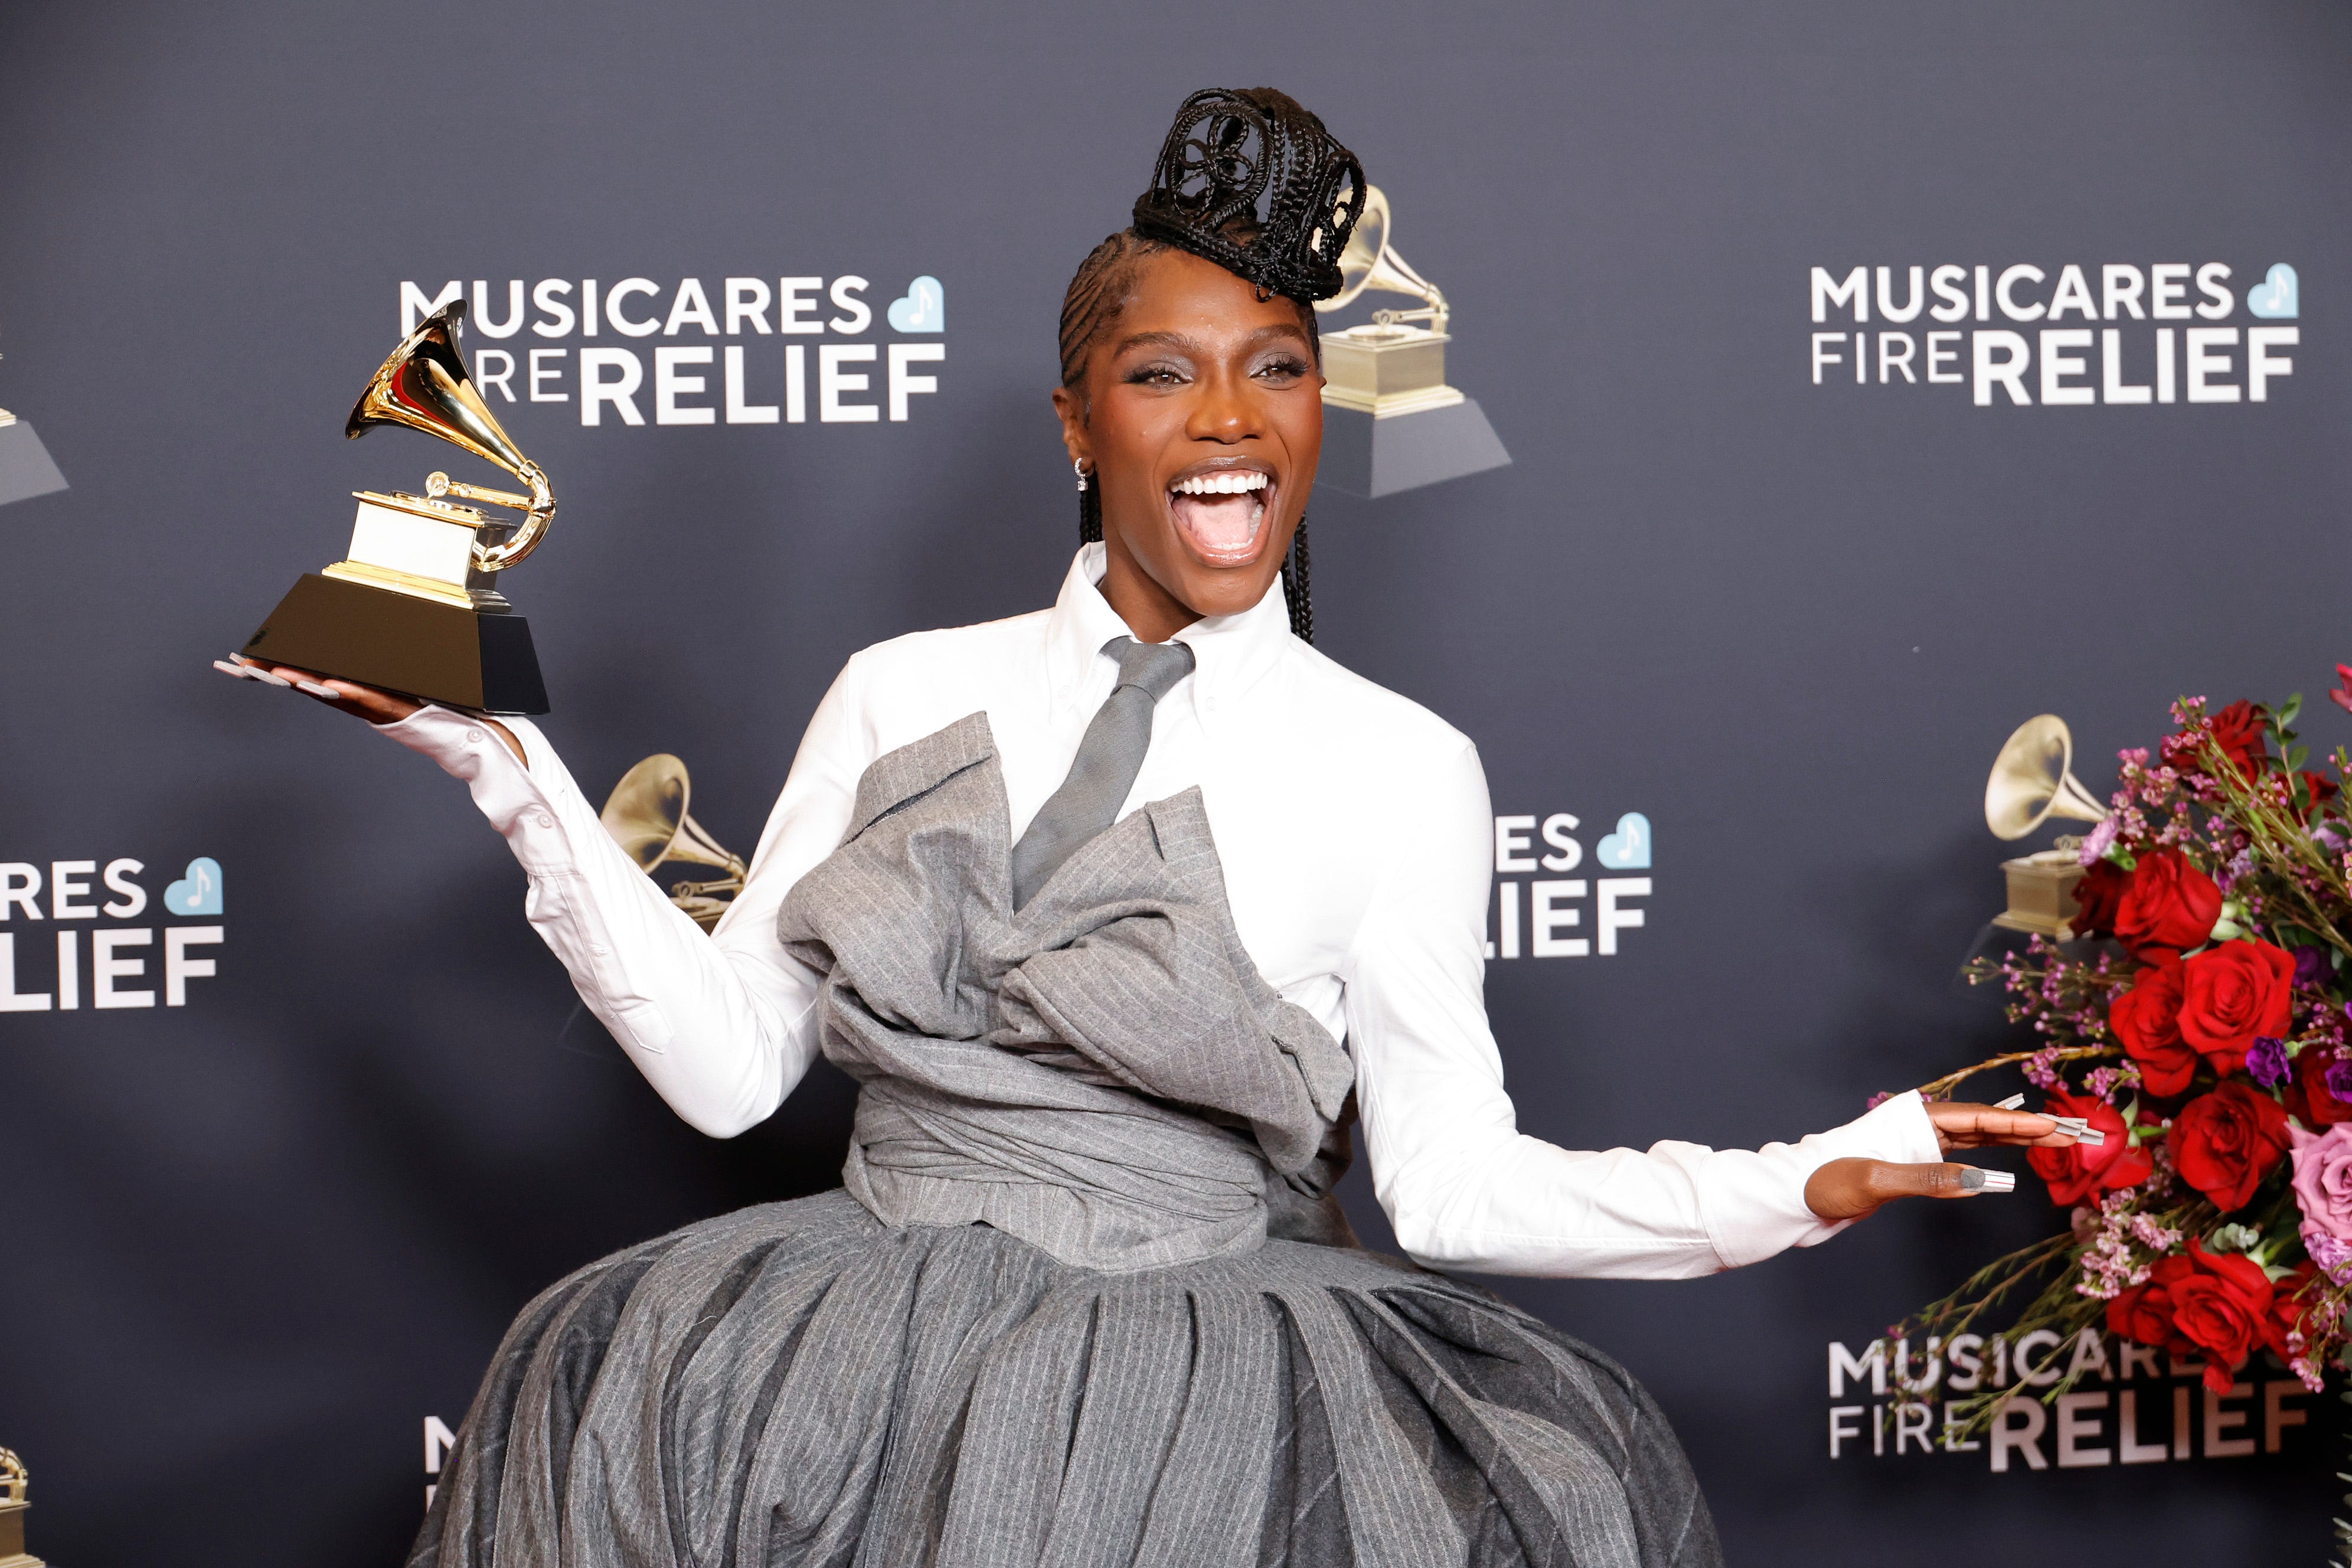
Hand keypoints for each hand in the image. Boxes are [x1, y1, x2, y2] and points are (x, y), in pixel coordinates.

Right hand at [214, 656, 524, 761]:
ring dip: (306, 681)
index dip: (276, 668)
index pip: (309, 675)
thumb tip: (347, 656)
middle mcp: (363, 699)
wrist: (469, 733)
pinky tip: (333, 683)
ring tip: (278, 673)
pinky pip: (374, 700)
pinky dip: (354, 692)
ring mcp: (380, 707)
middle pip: (312, 684)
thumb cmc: (434, 706)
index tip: (243, 662)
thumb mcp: (397, 684)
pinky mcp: (401, 712)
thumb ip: (372, 675)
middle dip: (277, 675)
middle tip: (244, 667)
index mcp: (357, 689)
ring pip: (336, 693)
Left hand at [1802, 1101, 2076, 1223]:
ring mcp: (1918, 1146)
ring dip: (2014, 1139)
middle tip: (2071, 1132)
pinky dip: (1990, 1154)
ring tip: (2054, 1139)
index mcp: (1911, 1122)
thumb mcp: (1874, 1181)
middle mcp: (1918, 1128)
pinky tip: (2012, 1154)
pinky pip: (1962, 1155)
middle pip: (1984, 1124)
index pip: (1975, 1119)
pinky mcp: (1914, 1165)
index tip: (2053, 1127)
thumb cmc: (1825, 1182)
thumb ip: (1926, 1178)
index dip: (2017, 1122)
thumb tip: (1980, 1179)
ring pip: (1978, 1138)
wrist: (1796, 1196)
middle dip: (2027, 1128)